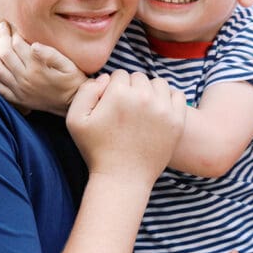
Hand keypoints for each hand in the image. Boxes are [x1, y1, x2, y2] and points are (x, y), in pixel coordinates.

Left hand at [0, 22, 85, 114]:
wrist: (74, 104)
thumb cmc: (73, 81)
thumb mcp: (68, 65)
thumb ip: (51, 54)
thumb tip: (33, 44)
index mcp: (37, 68)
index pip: (18, 45)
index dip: (15, 32)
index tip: (14, 25)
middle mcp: (25, 78)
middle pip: (6, 54)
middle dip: (2, 37)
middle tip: (1, 26)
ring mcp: (20, 90)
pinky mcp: (19, 99)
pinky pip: (0, 89)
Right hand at [67, 70, 184, 185]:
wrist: (123, 179)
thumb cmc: (96, 151)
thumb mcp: (75, 120)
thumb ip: (86, 90)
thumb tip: (106, 78)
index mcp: (119, 93)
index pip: (119, 74)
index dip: (113, 88)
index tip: (112, 105)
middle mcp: (143, 97)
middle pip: (139, 77)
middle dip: (131, 88)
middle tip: (126, 110)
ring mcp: (163, 109)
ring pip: (158, 83)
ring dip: (150, 91)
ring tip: (142, 109)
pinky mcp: (177, 121)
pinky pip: (177, 95)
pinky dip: (169, 99)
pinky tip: (158, 111)